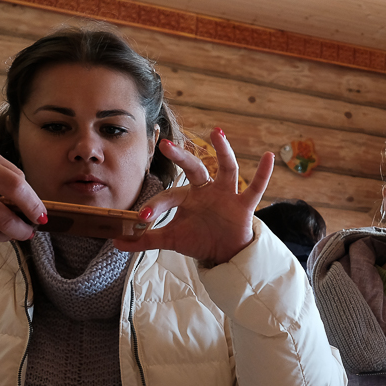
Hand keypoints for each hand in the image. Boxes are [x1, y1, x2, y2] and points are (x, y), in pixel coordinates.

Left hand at [114, 129, 274, 264]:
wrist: (225, 253)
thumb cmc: (199, 239)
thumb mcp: (171, 239)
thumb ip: (145, 240)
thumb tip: (115, 242)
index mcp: (186, 197)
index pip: (168, 197)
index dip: (154, 207)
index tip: (141, 217)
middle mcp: (205, 190)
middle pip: (193, 169)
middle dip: (181, 157)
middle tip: (166, 145)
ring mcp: (226, 194)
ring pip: (226, 168)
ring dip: (223, 151)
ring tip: (217, 133)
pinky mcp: (244, 204)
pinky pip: (256, 187)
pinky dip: (264, 173)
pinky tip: (269, 157)